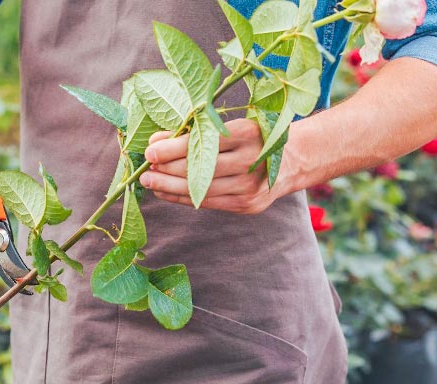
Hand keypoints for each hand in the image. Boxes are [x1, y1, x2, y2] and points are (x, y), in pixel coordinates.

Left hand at [139, 119, 286, 213]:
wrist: (293, 159)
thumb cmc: (252, 136)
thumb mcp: (228, 126)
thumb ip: (193, 132)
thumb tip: (155, 141)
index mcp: (248, 134)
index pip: (204, 142)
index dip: (173, 148)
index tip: (150, 151)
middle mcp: (252, 161)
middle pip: (200, 169)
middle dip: (167, 170)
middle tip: (144, 171)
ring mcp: (251, 186)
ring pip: (201, 189)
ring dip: (169, 187)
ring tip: (149, 183)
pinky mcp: (247, 204)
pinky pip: (207, 203)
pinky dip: (182, 198)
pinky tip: (165, 193)